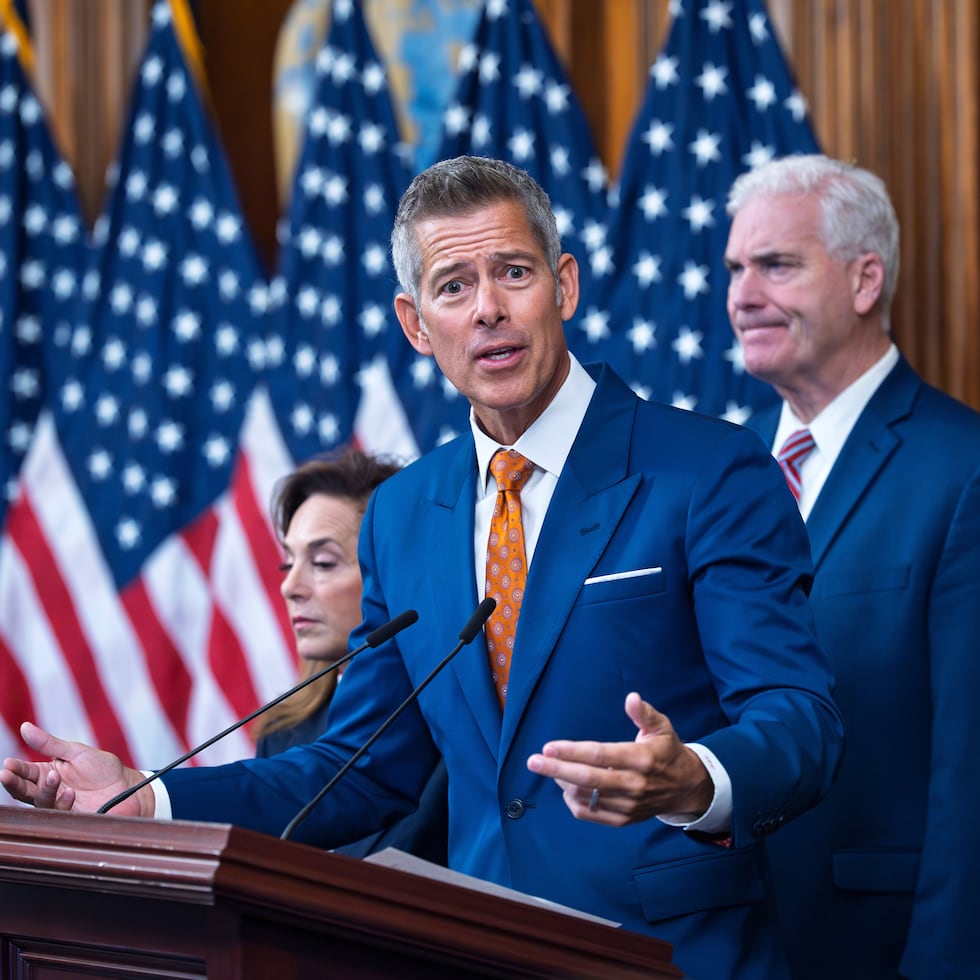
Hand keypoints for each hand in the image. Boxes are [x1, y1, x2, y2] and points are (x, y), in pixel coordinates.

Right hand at [0, 722, 152, 816]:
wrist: (129, 787)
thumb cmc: (104, 769)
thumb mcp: (76, 752)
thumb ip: (50, 744)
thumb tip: (24, 727)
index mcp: (49, 774)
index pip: (25, 773)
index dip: (14, 770)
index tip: (7, 765)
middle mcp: (50, 792)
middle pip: (24, 791)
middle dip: (14, 783)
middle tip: (6, 775)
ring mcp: (60, 807)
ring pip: (40, 803)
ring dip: (44, 790)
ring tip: (54, 776)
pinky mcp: (72, 819)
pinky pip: (60, 814)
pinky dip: (62, 802)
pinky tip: (70, 792)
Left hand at [526, 692, 712, 824]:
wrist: (686, 788)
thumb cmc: (667, 751)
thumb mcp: (662, 727)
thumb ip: (644, 714)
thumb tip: (631, 697)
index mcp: (641, 758)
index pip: (599, 755)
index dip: (572, 751)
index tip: (548, 746)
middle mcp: (633, 784)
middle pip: (587, 779)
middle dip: (556, 769)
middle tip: (533, 761)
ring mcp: (628, 805)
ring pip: (586, 797)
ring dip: (562, 783)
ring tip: (548, 768)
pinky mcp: (624, 819)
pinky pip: (591, 814)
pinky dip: (573, 802)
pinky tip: (565, 788)